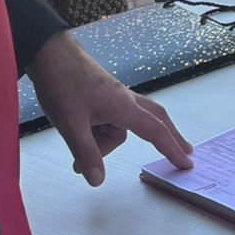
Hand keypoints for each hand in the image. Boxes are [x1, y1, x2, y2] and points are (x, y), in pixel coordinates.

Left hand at [27, 33, 192, 183]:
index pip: (156, 131)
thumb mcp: (72, 124)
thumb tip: (98, 180)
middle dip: (168, 137)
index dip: (172, 149)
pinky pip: (108, 120)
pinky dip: (99, 134)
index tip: (186, 162)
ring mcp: (112, 96)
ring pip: (119, 128)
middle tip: (184, 150)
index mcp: (123, 106)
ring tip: (77, 159)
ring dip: (103, 145)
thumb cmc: (62, 82)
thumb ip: (86, 153)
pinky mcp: (101, 94)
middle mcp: (123, 99)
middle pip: (154, 120)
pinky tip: (79, 138)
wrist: (48, 53)